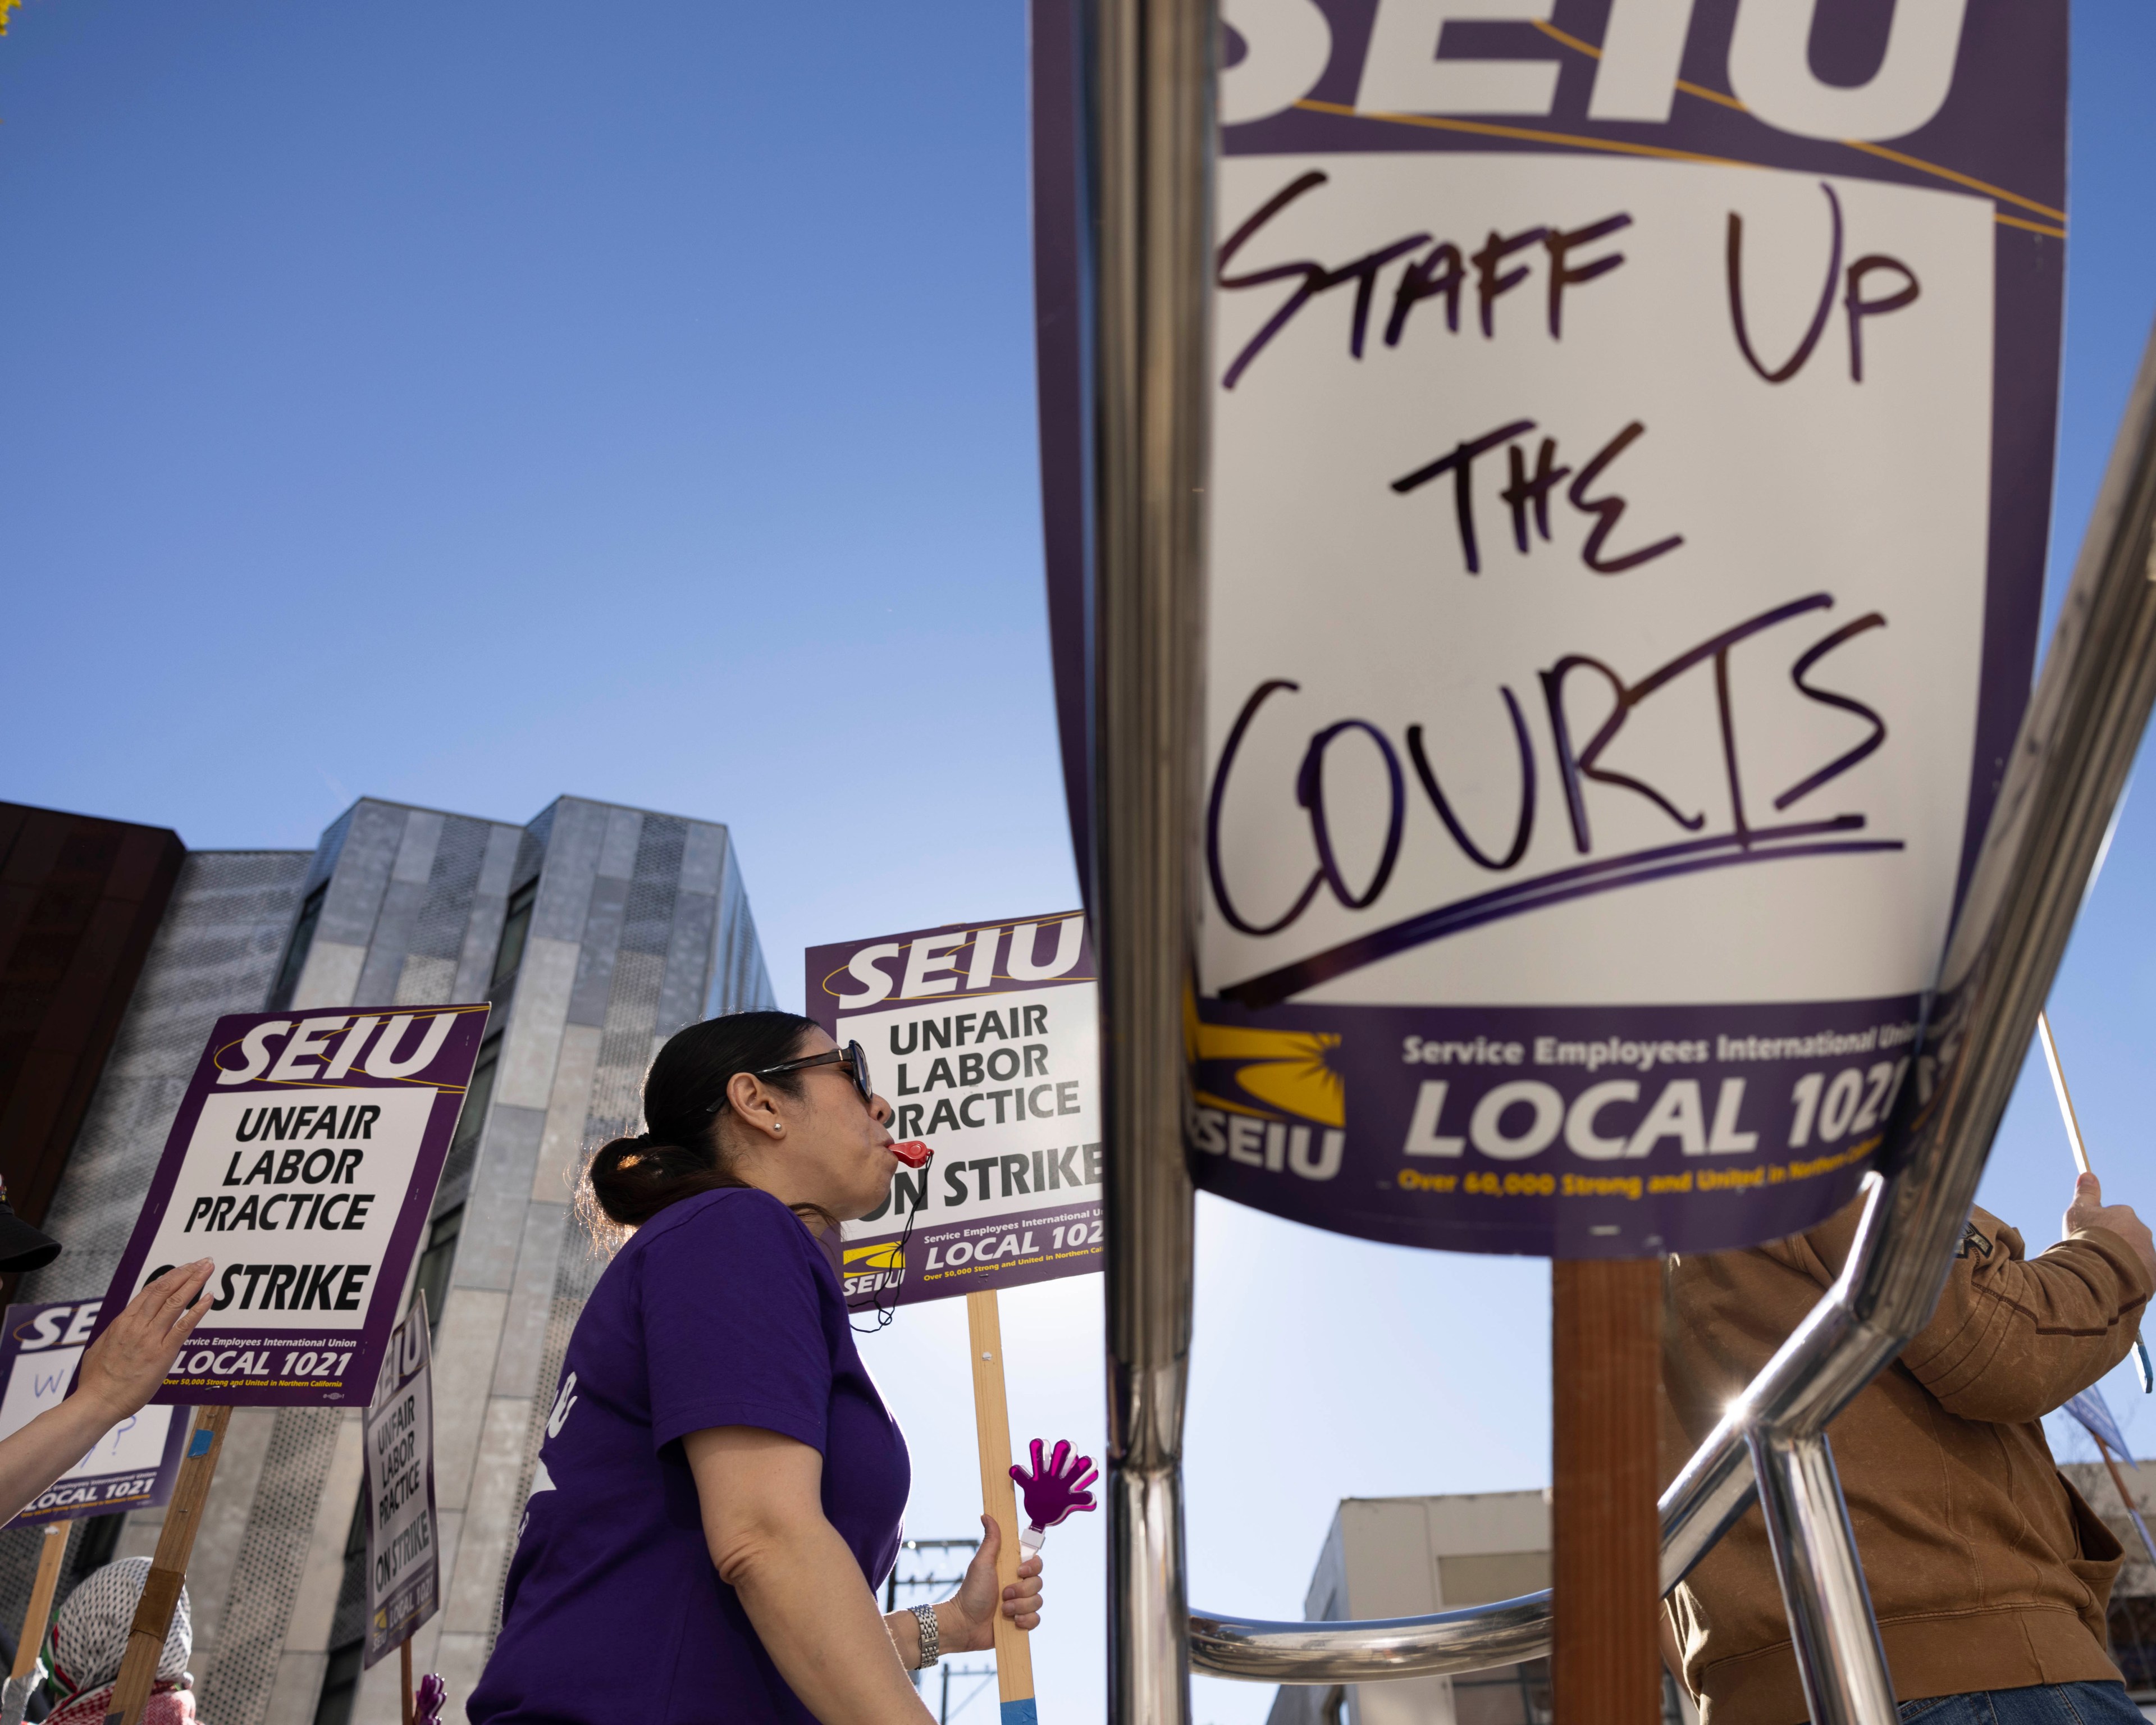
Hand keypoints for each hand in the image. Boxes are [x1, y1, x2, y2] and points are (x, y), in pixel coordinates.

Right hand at [76, 1261, 213, 1421]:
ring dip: (194, 1283)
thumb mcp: (99, 1348)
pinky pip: (184, 1327)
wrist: (97, 1402)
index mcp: (122, 1323)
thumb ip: (113, 1335)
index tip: (183, 1268)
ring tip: (208, 1269)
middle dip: (186, 1273)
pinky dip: (198, 1310)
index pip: (149, 1292)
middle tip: (203, 1261)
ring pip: (175, 1303)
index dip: (169, 1277)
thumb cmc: (95, 1381)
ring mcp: (150, 1338)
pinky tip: (209, 1298)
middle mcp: (136, 1326)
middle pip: (164, 1290)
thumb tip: (118, 1328)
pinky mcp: (162, 1354)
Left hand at [939, 1514, 1043, 1651]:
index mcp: (1012, 1570)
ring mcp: (1021, 1605)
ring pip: (1038, 1602)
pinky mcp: (1022, 1623)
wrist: (965, 1623)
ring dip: (1020, 1606)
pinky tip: (1013, 1621)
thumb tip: (986, 1514)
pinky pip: (1036, 1620)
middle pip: (1038, 1583)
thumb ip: (990, 1540)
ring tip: (1003, 1609)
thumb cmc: (971, 1592)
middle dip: (1021, 1590)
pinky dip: (1025, 1620)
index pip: (1036, 1563)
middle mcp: (1019, 1586)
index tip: (1019, 1571)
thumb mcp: (981, 1563)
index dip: (1032, 1567)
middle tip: (1004, 1594)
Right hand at [2065, 1174, 2155, 1285]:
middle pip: (2126, 1235)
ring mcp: (2148, 1251)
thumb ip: (2086, 1194)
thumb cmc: (2087, 1236)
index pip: (2114, 1216)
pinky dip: (2128, 1273)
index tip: (2087, 1235)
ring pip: (2134, 1253)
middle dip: (2113, 1242)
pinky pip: (2140, 1271)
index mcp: (2124, 1213)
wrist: (2102, 1269)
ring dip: (2121, 1258)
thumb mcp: (2079, 1211)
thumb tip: (2088, 1174)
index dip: (2098, 1226)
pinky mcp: (2152, 1272)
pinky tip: (2114, 1278)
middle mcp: (2141, 1230)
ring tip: (2103, 1268)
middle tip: (2094, 1252)